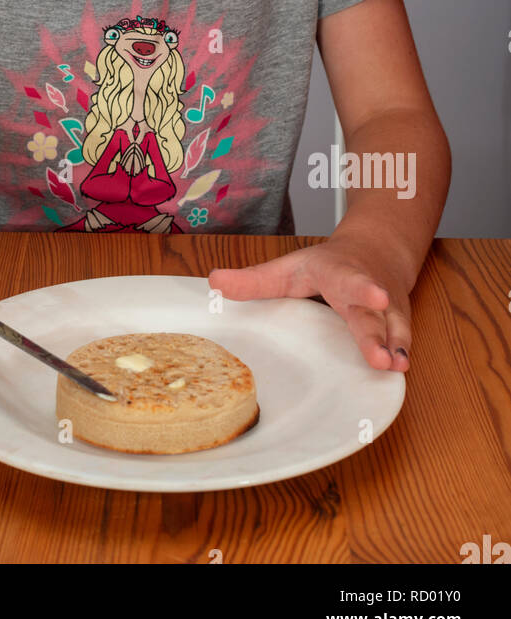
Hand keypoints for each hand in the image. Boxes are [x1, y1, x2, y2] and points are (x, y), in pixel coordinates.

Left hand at [207, 239, 410, 370]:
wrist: (377, 249)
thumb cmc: (329, 264)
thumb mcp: (290, 267)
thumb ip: (255, 280)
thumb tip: (214, 281)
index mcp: (338, 273)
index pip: (350, 280)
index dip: (362, 288)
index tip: (375, 296)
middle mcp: (367, 290)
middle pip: (372, 314)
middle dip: (377, 334)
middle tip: (383, 356)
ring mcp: (387, 307)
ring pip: (394, 326)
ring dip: (396, 346)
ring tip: (395, 365)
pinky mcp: (398, 322)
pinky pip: (403, 338)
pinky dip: (404, 352)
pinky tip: (401, 370)